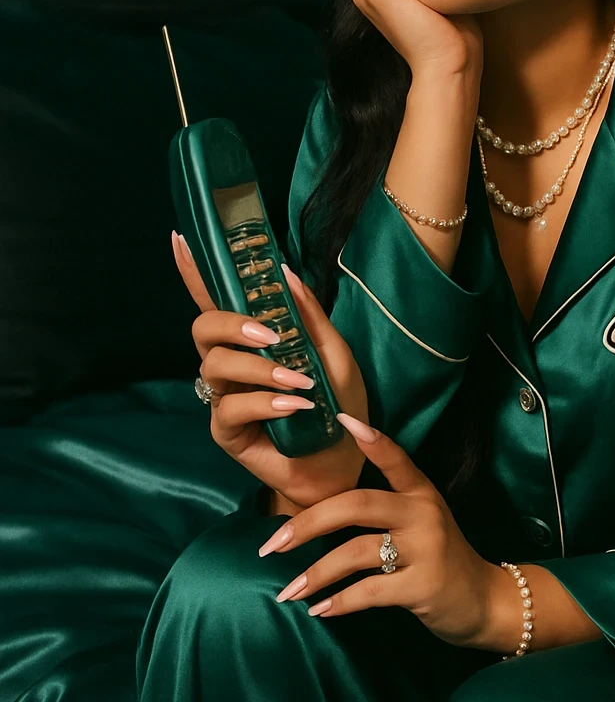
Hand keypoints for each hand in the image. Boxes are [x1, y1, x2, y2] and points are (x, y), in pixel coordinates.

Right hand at [173, 230, 369, 511]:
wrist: (347, 464)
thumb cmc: (340, 408)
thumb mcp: (335, 354)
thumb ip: (309, 316)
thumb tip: (285, 272)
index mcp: (254, 338)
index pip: (218, 299)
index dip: (195, 271)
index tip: (180, 237)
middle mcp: (232, 364)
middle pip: (203, 328)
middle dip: (231, 324)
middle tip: (270, 335)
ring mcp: (225, 397)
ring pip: (215, 367)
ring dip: (258, 368)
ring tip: (297, 382)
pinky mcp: (227, 432)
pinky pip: (230, 408)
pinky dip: (263, 403)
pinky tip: (293, 408)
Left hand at [258, 410, 509, 651]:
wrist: (485, 600)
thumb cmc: (439, 558)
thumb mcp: (419, 522)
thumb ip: (382, 511)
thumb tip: (317, 514)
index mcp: (420, 492)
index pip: (395, 457)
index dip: (370, 438)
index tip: (341, 418)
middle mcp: (422, 513)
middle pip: (356, 504)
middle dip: (308, 523)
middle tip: (271, 544)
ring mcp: (425, 548)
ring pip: (356, 551)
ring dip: (316, 573)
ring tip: (288, 591)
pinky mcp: (423, 585)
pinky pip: (369, 591)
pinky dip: (339, 602)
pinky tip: (318, 610)